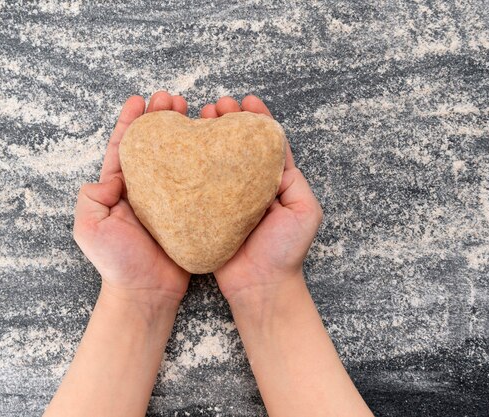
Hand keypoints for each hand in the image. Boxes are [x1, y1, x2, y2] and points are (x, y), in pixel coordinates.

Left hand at [73, 91, 190, 305]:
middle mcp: (144, 188)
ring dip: (183, 132)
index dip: (130, 121)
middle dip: (160, 118)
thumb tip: (110, 177)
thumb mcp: (89, 228)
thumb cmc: (117, 263)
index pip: (124, 147)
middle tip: (173, 99)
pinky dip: (202, 160)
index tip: (139, 99)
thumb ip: (92, 198)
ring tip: (195, 111)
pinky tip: (212, 144)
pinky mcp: (189, 210)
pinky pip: (197, 180)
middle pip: (153, 145)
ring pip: (176, 157)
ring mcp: (168, 198)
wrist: (146, 292)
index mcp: (120, 188)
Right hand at [200, 96, 322, 301]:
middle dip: (227, 121)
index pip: (265, 143)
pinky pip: (197, 185)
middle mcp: (248, 186)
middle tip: (216, 106)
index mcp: (273, 182)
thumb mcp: (305, 210)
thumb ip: (292, 180)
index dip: (257, 120)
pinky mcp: (206, 213)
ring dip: (208, 136)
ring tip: (199, 117)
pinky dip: (190, 165)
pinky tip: (183, 148)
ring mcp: (225, 199)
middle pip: (236, 146)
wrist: (261, 286)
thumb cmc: (286, 251)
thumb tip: (276, 153)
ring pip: (215, 160)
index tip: (247, 101)